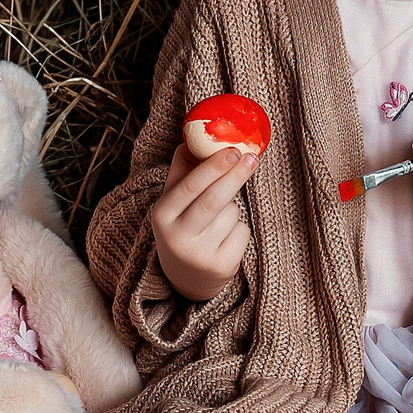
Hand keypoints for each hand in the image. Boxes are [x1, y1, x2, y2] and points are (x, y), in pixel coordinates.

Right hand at [151, 143, 253, 300]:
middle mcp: (177, 237)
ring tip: (218, 220)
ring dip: (233, 208)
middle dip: (235, 175)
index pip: (189, 186)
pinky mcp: (221, 266)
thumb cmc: (182, 225)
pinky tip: (225, 239)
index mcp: (162, 215)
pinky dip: (239, 229)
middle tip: (251, 158)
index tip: (232, 150)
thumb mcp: (173, 200)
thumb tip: (196, 137)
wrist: (185, 276)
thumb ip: (183, 169)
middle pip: (213, 200)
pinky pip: (242, 232)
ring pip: (231, 215)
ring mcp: (199, 255)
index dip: (213, 167)